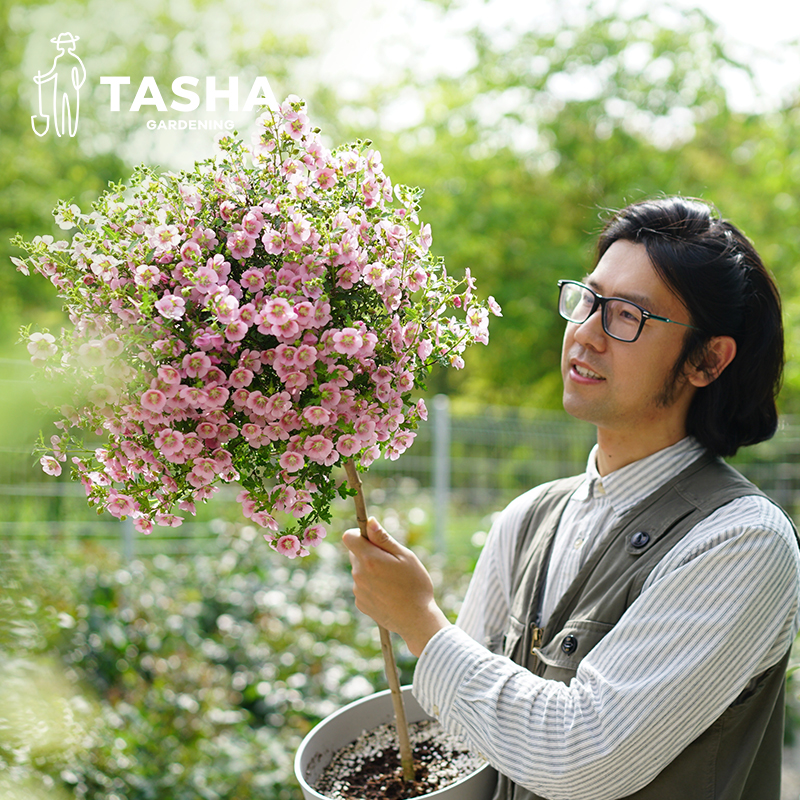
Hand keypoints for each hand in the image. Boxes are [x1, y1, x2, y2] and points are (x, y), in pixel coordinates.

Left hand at [342, 517, 450, 656]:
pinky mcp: (360, 604)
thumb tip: (369, 522)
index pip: (348, 537)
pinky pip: (362, 587)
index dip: (359, 534)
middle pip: (355, 554)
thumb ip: (383, 539)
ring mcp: (358, 590)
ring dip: (371, 571)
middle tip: (390, 562)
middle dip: (368, 553)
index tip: (372, 538)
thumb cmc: (415, 585)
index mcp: (369, 559)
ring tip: (393, 581)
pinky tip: (388, 593)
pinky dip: (372, 586)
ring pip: (360, 571)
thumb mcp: (405, 556)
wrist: (417, 620)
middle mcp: (358, 574)